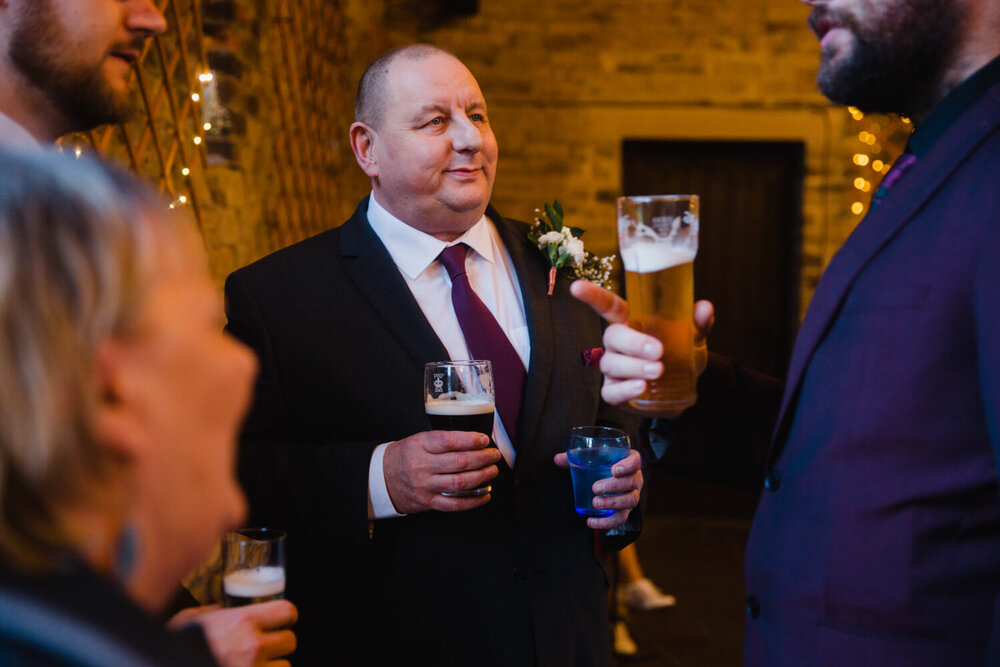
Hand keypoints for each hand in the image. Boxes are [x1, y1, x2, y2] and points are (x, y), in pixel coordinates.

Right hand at [167, 601, 296, 666]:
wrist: (162, 663)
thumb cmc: (178, 644)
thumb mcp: (190, 621)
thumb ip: (211, 613)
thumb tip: (220, 610)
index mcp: (241, 621)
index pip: (287, 611)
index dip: (285, 616)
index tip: (280, 620)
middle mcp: (252, 646)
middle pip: (290, 641)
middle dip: (279, 644)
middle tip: (264, 647)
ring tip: (253, 665)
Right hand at [383, 430, 501, 513]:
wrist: (381, 478)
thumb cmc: (405, 456)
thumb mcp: (417, 440)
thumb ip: (442, 440)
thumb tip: (474, 440)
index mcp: (419, 445)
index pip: (448, 441)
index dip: (470, 440)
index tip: (484, 440)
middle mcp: (422, 466)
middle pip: (458, 462)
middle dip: (482, 458)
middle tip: (494, 455)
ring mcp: (424, 486)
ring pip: (459, 483)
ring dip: (481, 477)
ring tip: (492, 470)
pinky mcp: (428, 502)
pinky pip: (454, 505)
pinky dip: (473, 501)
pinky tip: (485, 495)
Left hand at [553, 449, 642, 528]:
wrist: (609, 480)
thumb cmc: (601, 464)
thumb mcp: (591, 457)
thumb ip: (575, 456)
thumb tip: (557, 459)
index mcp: (629, 461)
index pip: (635, 460)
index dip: (628, 465)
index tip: (614, 470)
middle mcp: (635, 478)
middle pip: (631, 482)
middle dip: (614, 486)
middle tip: (595, 488)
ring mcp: (633, 495)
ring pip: (630, 501)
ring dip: (612, 503)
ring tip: (595, 503)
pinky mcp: (626, 511)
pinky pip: (621, 519)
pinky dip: (607, 523)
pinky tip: (591, 522)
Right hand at [570, 280, 713, 415]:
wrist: (682, 390)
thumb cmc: (679, 355)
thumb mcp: (692, 337)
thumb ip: (697, 323)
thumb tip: (704, 307)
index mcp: (630, 322)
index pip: (608, 306)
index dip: (593, 296)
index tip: (576, 287)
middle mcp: (616, 344)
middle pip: (612, 337)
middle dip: (633, 343)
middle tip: (658, 351)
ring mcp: (613, 368)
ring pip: (612, 364)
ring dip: (634, 367)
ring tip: (658, 371)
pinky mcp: (614, 391)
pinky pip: (611, 391)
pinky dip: (625, 390)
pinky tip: (641, 388)